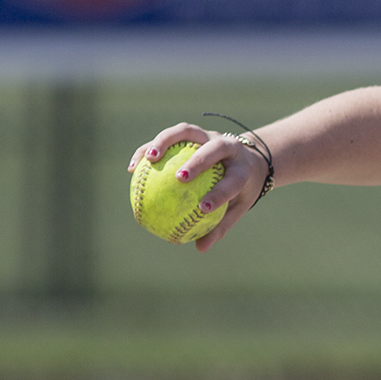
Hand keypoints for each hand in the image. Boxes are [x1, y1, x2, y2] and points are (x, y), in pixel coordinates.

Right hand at [127, 124, 271, 250]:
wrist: (247, 159)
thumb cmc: (240, 190)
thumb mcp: (237, 208)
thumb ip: (220, 226)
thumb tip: (200, 248)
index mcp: (242, 168)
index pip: (233, 180)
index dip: (220, 193)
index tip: (204, 208)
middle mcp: (228, 147)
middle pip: (213, 148)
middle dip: (197, 161)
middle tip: (179, 178)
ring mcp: (209, 135)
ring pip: (187, 131)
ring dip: (166, 141)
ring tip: (148, 159)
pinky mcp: (193, 132)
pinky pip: (170, 137)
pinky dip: (150, 147)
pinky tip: (133, 167)